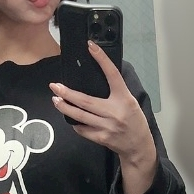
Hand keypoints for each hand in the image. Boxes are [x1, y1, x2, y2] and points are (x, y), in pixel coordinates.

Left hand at [49, 41, 155, 162]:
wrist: (139, 146)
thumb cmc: (135, 121)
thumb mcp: (130, 102)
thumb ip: (116, 92)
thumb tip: (99, 76)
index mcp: (124, 98)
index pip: (112, 75)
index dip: (102, 59)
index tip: (91, 47)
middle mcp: (115, 112)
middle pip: (86, 101)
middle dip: (67, 93)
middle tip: (54, 86)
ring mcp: (107, 126)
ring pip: (80, 115)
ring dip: (65, 107)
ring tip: (56, 99)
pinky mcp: (101, 138)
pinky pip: (83, 129)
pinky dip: (76, 123)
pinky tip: (70, 118)